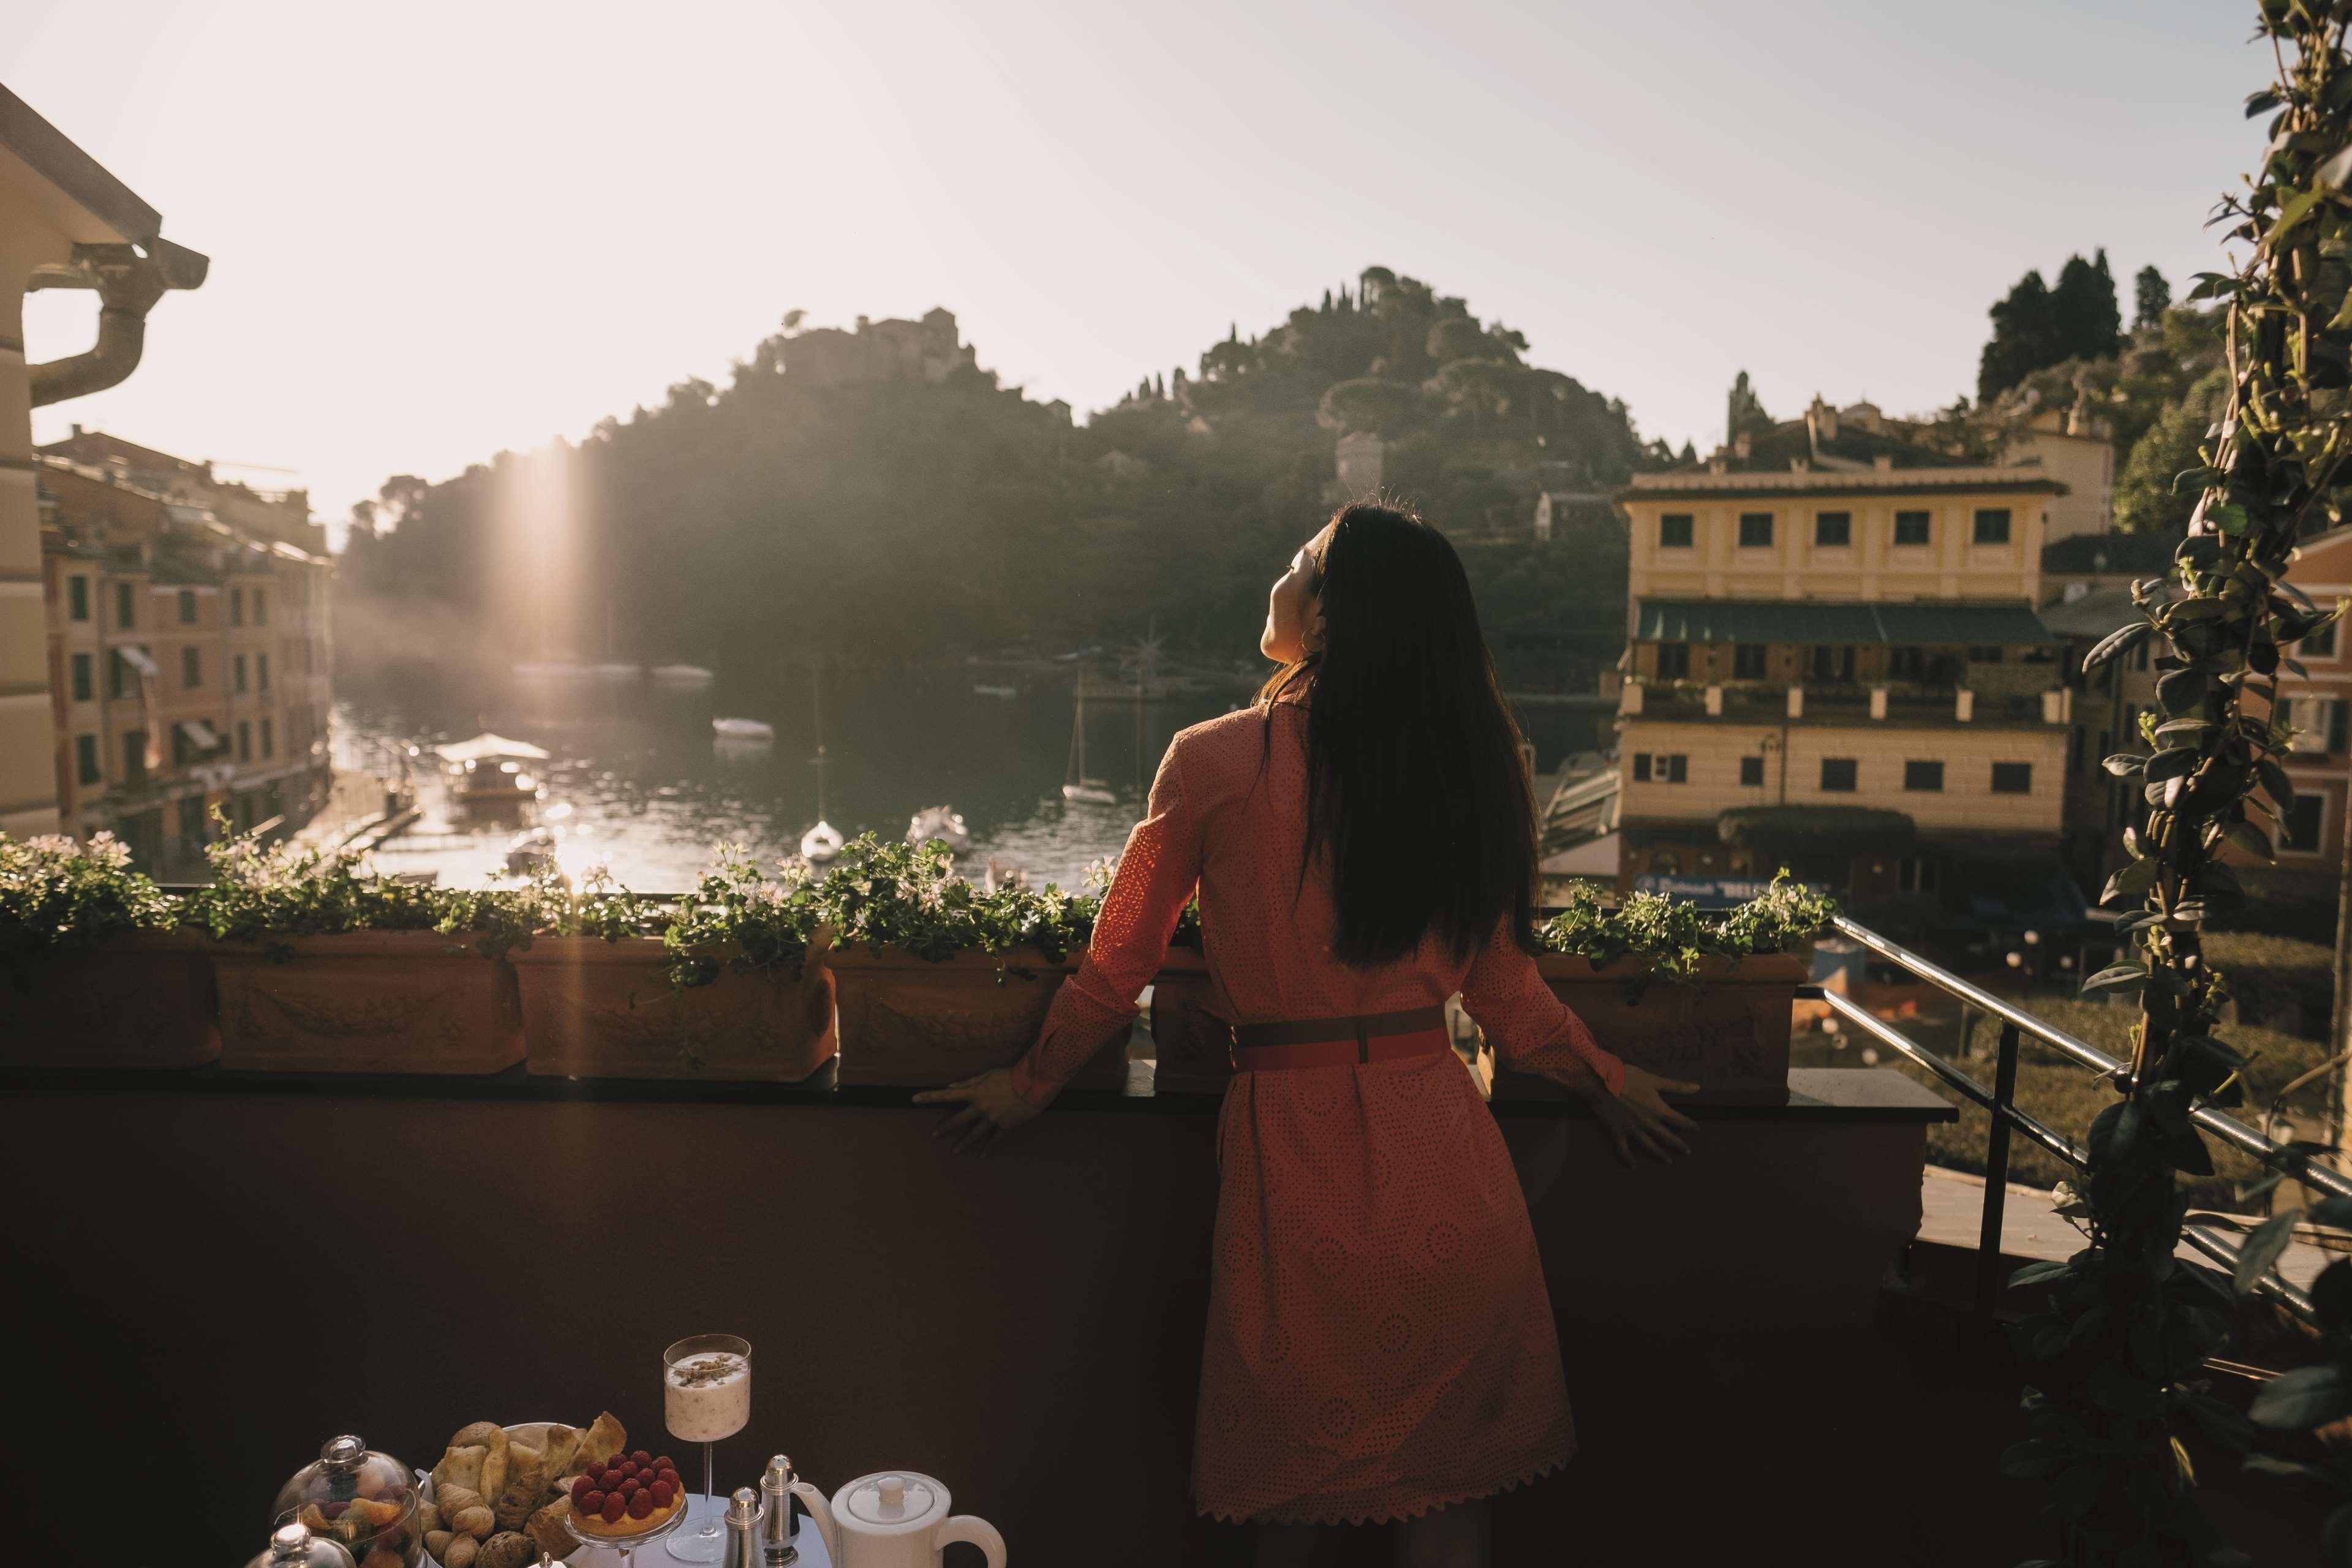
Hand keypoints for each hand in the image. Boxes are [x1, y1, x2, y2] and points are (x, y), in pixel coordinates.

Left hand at [913, 1067, 1041, 1155]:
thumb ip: (968, 1081)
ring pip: (974, 1134)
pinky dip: (989, 1148)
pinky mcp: (1005, 1126)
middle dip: (945, 1128)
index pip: (946, 1095)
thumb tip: (950, 1086)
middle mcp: (980, 1107)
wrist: (1032, 1085)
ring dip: (963, 1143)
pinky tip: (982, 1155)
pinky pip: (995, 1139)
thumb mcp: (987, 1074)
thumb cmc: (1010, 1075)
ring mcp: (992, 1118)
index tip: (914, 1099)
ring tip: (955, 1151)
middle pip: (958, 1120)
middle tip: (934, 1135)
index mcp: (974, 1092)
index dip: (929, 1097)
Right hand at [1586, 1065, 1699, 1164]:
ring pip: (1649, 1146)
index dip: (1688, 1124)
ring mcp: (1632, 1129)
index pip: (1678, 1119)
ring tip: (1668, 1162)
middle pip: (1666, 1136)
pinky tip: (1633, 1166)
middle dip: (1678, 1144)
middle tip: (1688, 1152)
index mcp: (1657, 1109)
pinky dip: (1628, 1159)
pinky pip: (1623, 1149)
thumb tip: (1698, 1087)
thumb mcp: (1653, 1079)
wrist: (1601, 1082)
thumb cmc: (1627, 1077)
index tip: (1697, 1129)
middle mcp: (1647, 1122)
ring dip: (1660, 1155)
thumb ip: (1676, 1086)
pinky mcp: (1617, 1131)